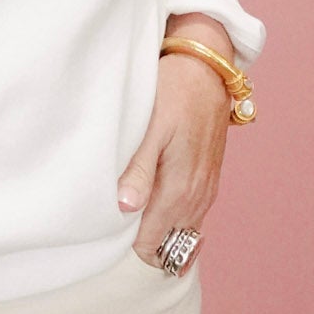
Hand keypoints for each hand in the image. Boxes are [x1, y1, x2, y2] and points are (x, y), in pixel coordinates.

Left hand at [116, 17, 234, 269]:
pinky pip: (193, 215)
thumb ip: (139, 170)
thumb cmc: (174, 92)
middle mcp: (197, 196)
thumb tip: (125, 209)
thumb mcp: (150, 127)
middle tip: (111, 235)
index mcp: (179, 189)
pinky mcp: (209, 177)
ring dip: (160, 234)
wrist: (207, 69)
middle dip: (144, 244)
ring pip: (183, 231)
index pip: (151, 241)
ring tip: (130, 230)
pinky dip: (175, 221)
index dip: (127, 244)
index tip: (103, 236)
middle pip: (169, 242)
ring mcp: (206, 189)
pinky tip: (157, 215)